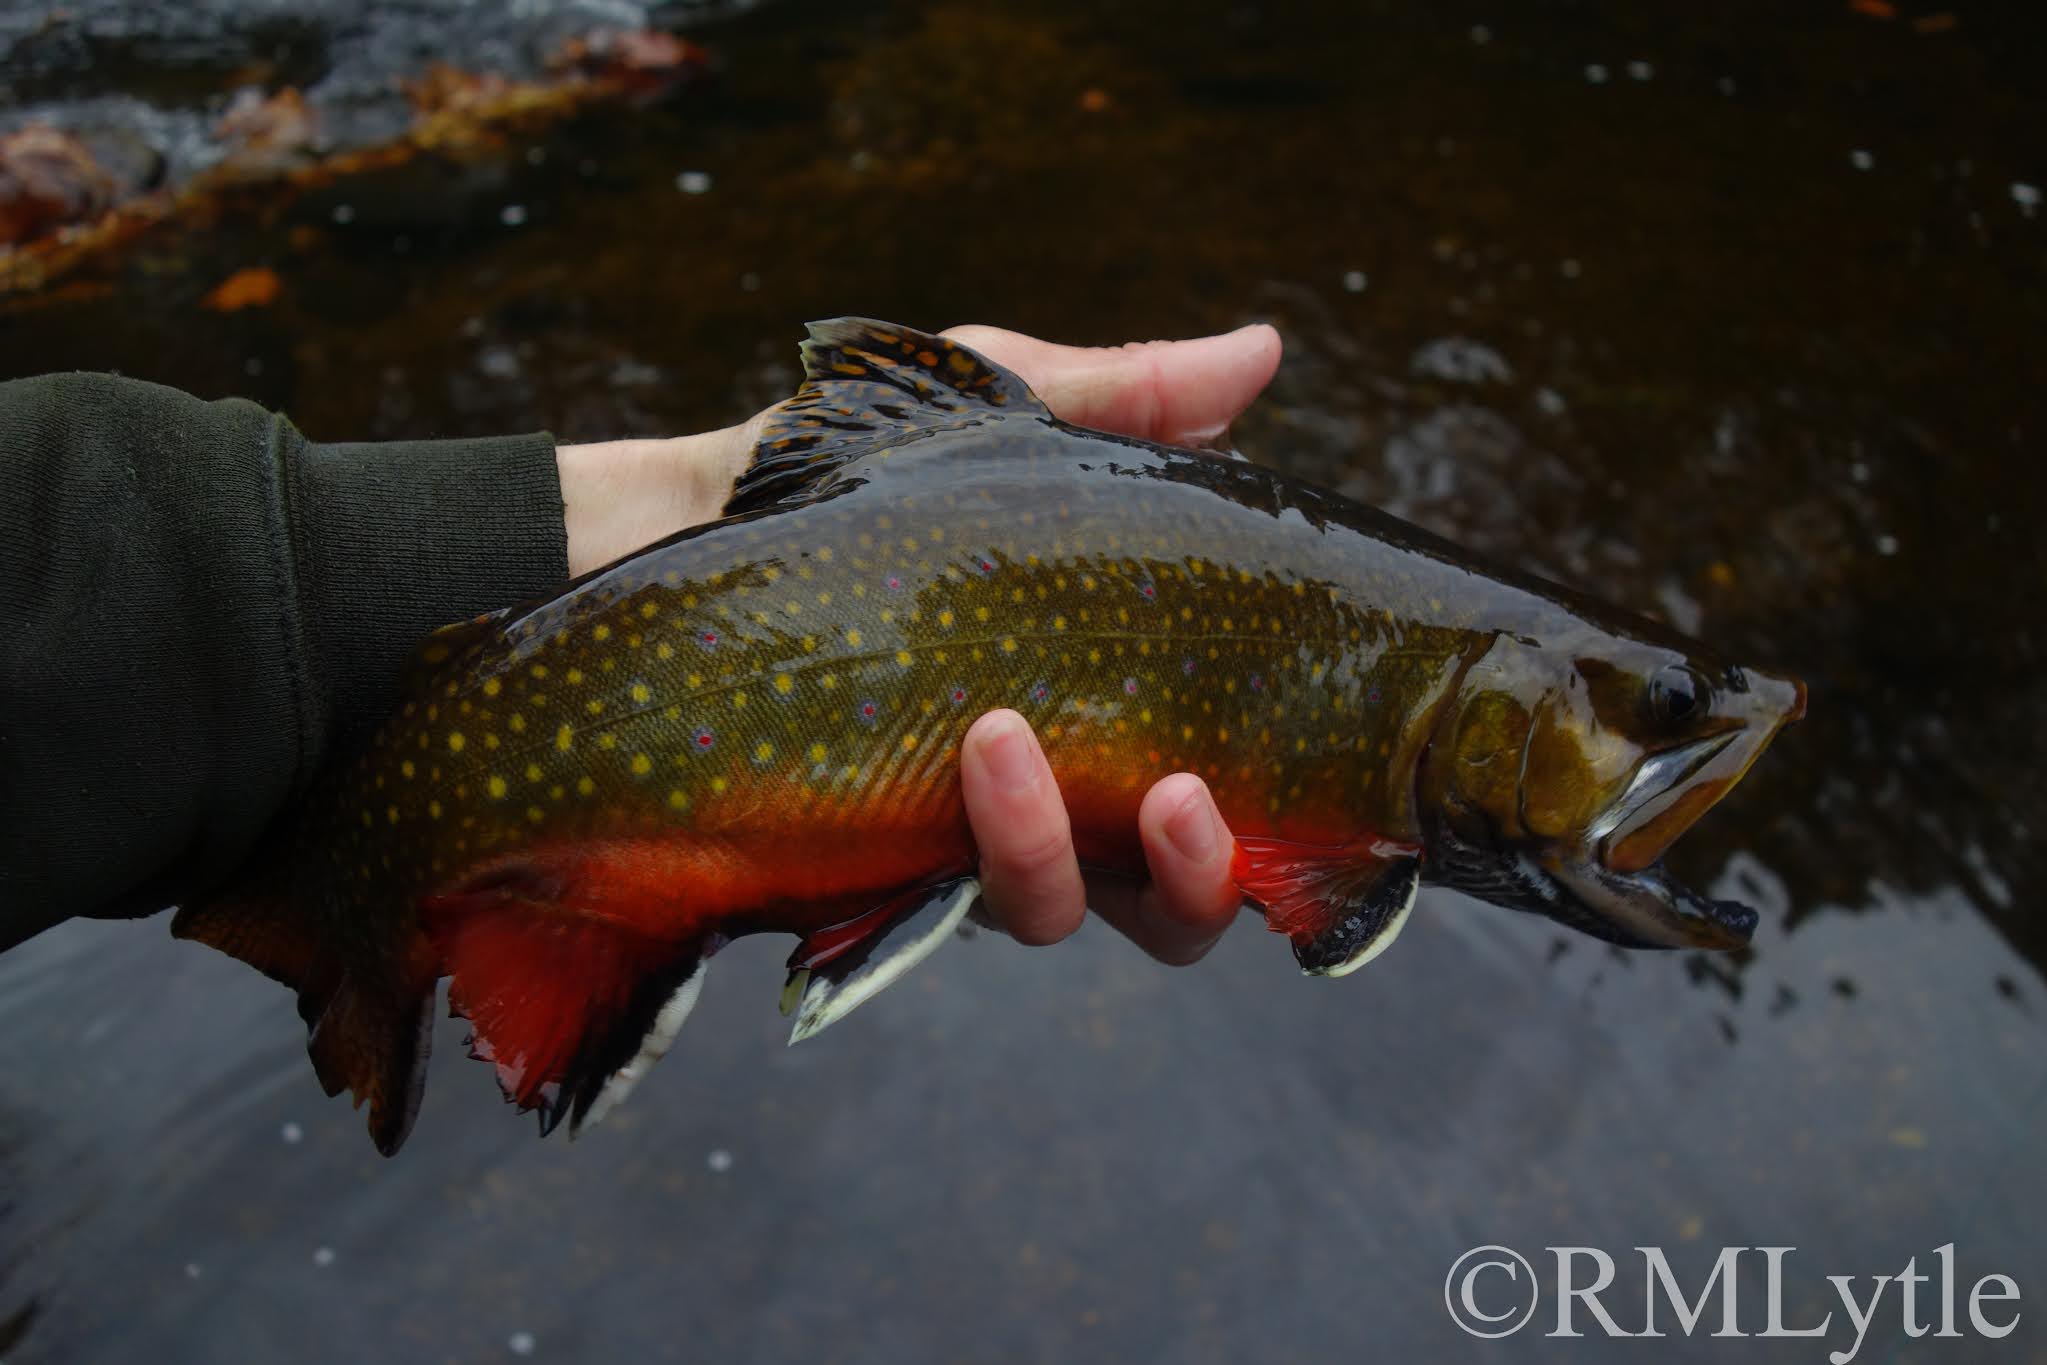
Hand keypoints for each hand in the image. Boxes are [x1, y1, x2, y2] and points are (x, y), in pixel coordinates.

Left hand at [555, 320, 1281, 962]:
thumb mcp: (1003, 406)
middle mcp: (1045, 800)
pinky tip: (958, 759)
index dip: (1266, 818)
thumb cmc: (853, 470)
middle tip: (1177, 795)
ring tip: (1000, 735)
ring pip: (1051, 914)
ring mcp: (946, 840)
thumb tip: (1266, 350)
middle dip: (1195, 874)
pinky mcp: (848, 863)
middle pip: (1168, 908)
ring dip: (1052, 849)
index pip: (1220, 804)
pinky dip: (964, 851)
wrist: (673, 521)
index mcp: (1105, 714)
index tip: (1272, 766)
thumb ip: (1132, 399)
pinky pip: (929, 911)